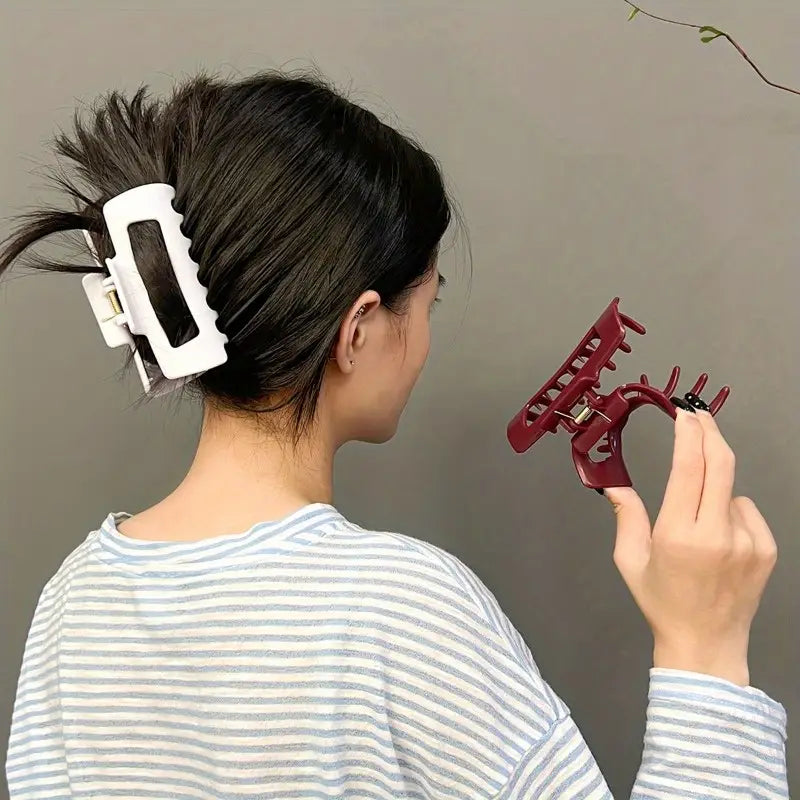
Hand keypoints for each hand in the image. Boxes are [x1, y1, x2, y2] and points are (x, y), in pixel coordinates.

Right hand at [607, 410, 776, 685]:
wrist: (707, 644)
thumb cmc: (663, 603)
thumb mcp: (630, 560)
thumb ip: (626, 515)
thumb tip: (613, 483)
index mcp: (679, 535)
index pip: (689, 469)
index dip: (688, 435)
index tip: (684, 414)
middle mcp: (716, 535)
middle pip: (721, 464)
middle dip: (710, 432)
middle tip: (698, 416)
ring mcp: (747, 542)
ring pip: (731, 489)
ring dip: (715, 489)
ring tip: (699, 524)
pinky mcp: (765, 549)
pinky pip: (747, 510)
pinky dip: (731, 511)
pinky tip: (719, 539)